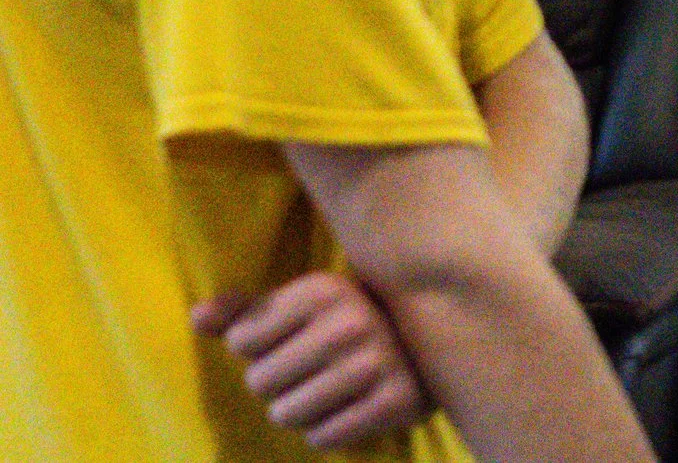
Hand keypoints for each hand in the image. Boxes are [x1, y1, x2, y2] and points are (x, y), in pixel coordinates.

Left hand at [193, 271, 428, 449]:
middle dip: (277, 385)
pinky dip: (328, 431)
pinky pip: (323, 438)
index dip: (258, 349)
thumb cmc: (343, 325)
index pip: (241, 340)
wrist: (430, 343)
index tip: (292, 340)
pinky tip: (350, 409)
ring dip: (299, 411)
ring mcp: (377, 363)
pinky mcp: (396, 401)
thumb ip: (244, 312)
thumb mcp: (298, 307)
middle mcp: (352, 322)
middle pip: (259, 383)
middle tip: (313, 370)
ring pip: (286, 415)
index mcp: (323, 290)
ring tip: (328, 391)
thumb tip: (197, 316)